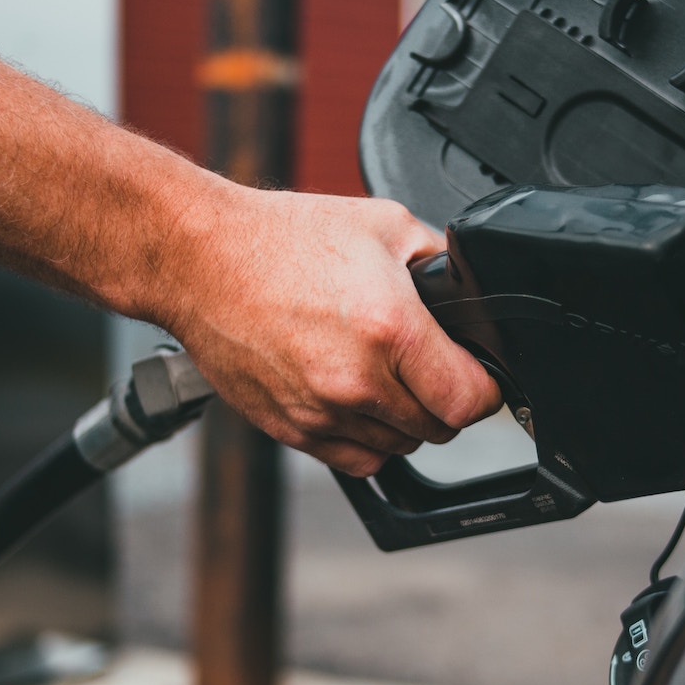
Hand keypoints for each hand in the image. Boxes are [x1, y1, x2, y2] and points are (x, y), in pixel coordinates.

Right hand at [151, 183, 501, 475]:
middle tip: (428, 367)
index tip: (477, 375)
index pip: (470, 400)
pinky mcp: (291, 429)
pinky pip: (354, 460)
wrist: (200, 258)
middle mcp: (357, 380)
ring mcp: (320, 411)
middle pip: (439, 429)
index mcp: (391, 329)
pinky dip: (366, 439)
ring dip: (404, 422)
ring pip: (398, 449)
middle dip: (444, 401)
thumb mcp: (384, 224)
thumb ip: (439, 263)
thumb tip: (469, 292)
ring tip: (385, 377)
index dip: (485, 388)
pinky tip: (356, 399)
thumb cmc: (283, 238)